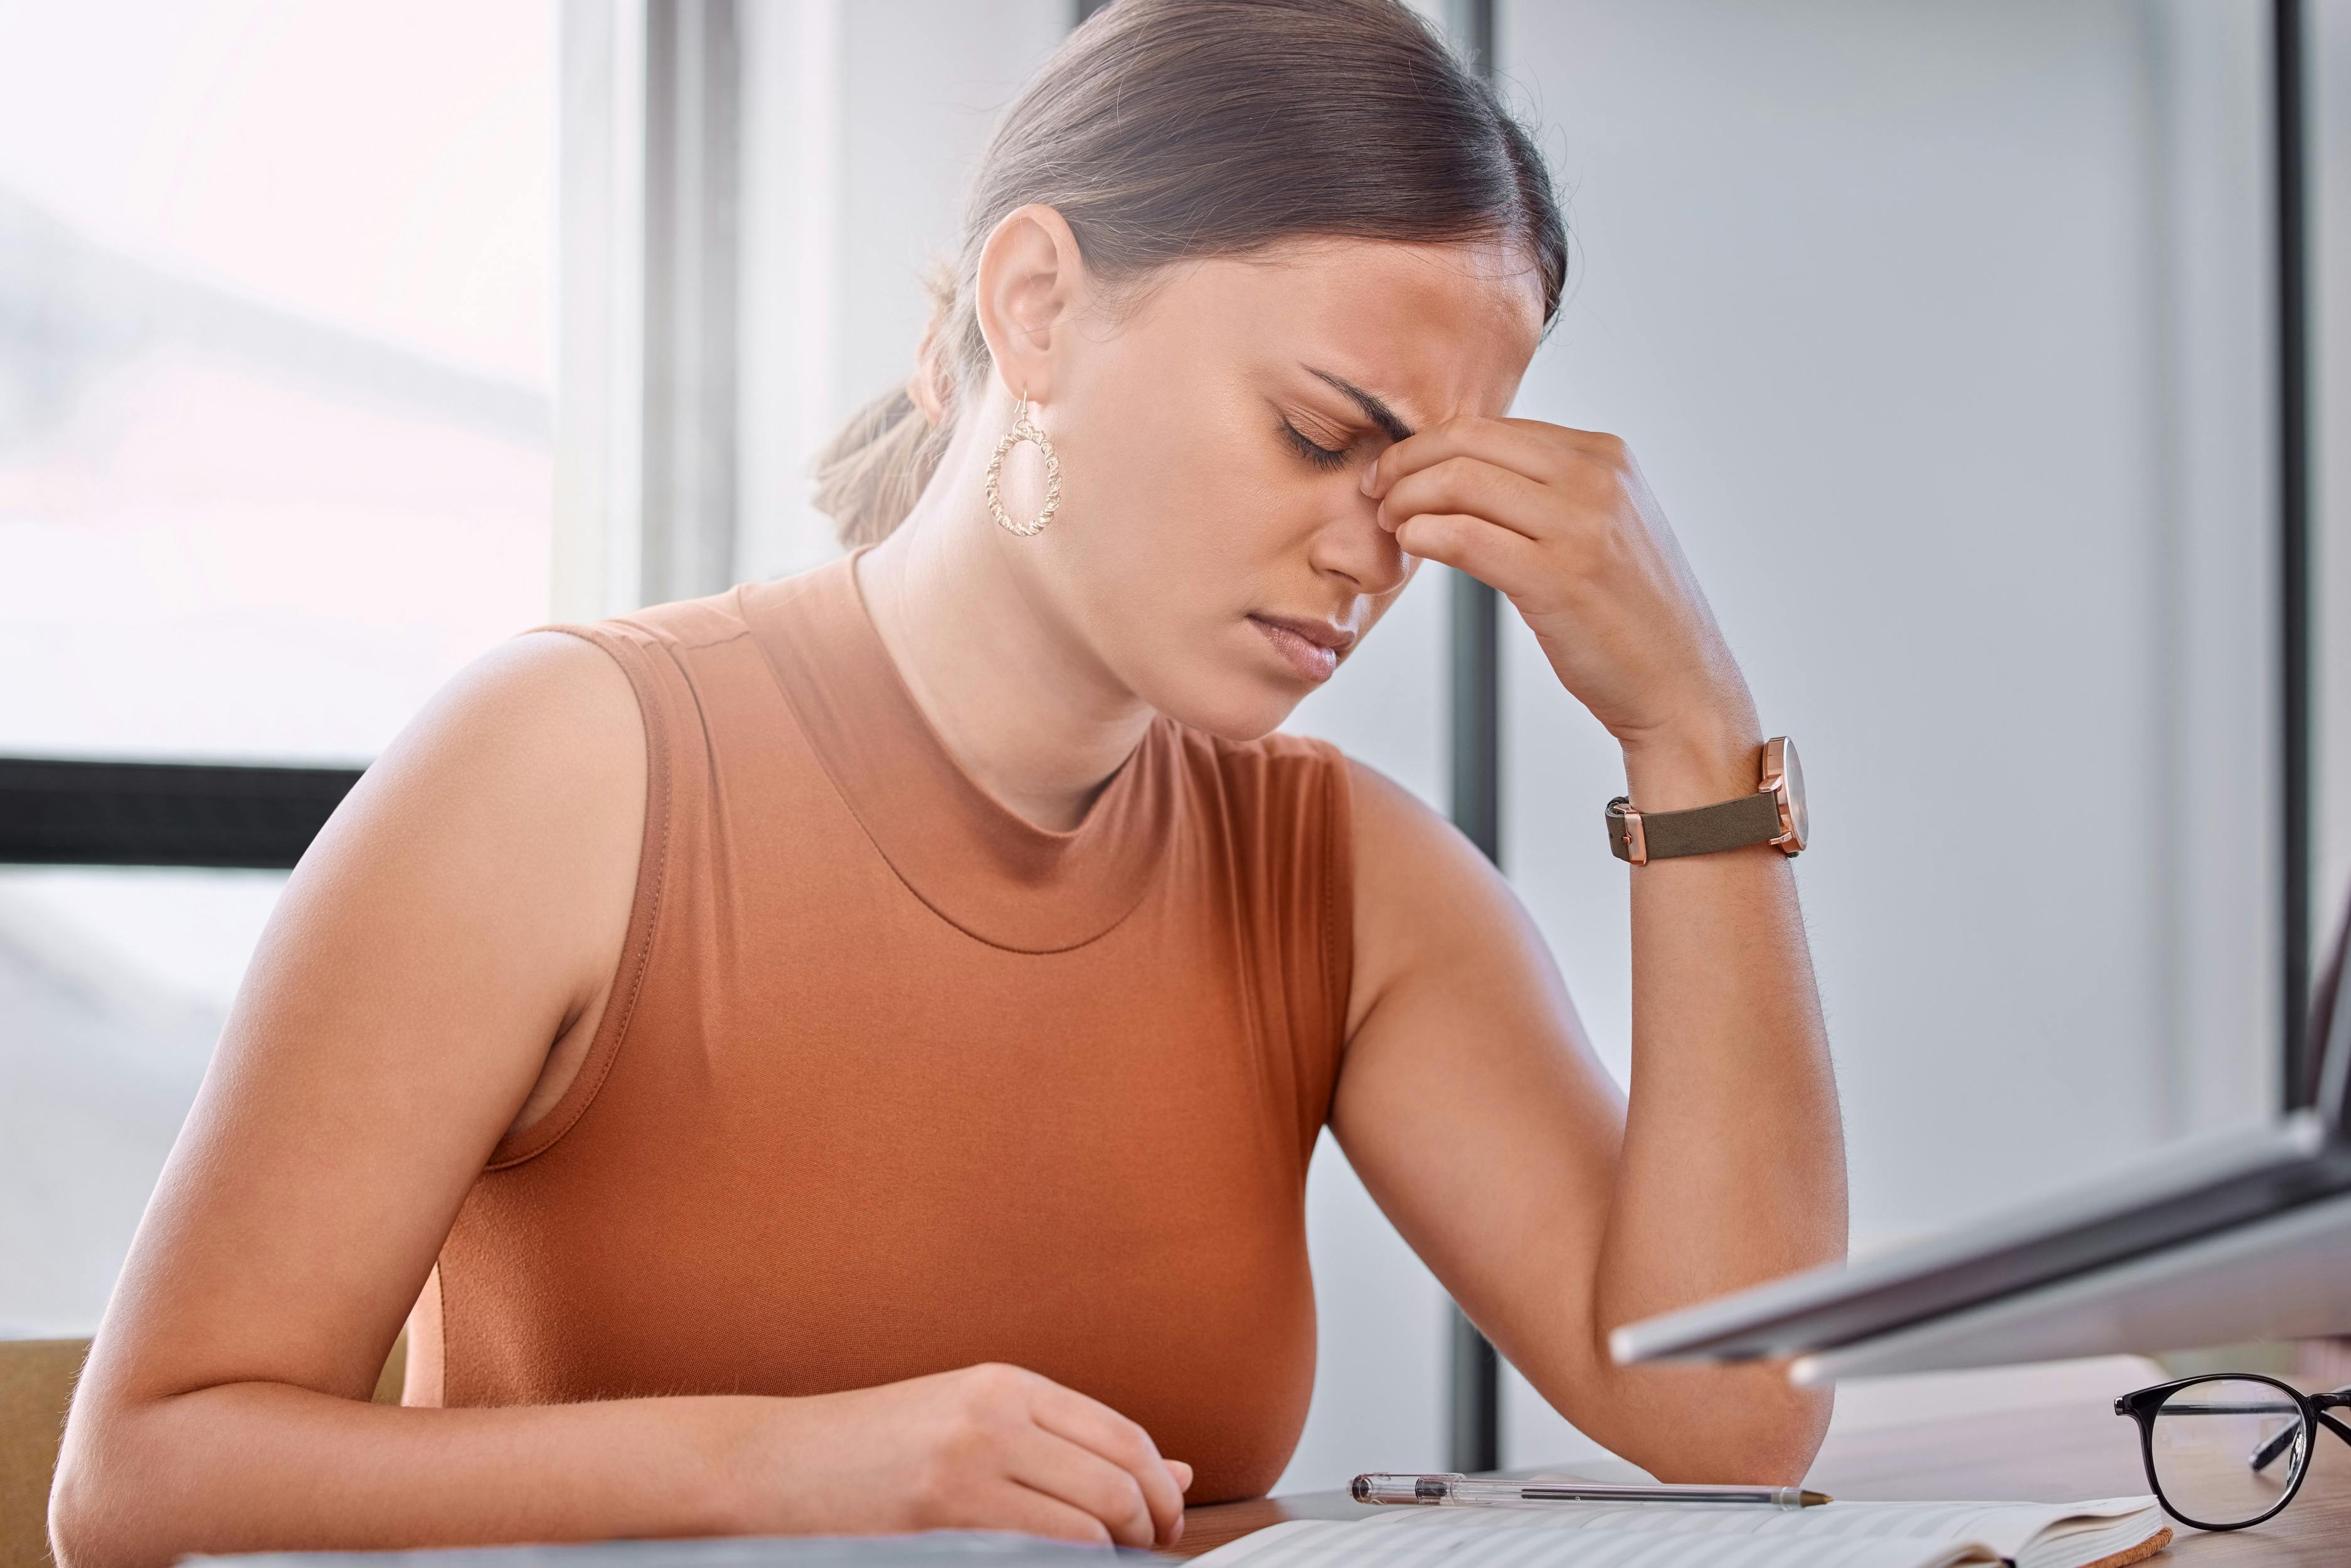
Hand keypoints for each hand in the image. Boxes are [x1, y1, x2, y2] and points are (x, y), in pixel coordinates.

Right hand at [732, 1362, 1193, 1548]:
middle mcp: (993, 1417)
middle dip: (1149, 1533)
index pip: (1125, 1437)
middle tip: (1144, 1557)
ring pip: (1091, 1529)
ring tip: (1100, 1567)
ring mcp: (966, 1470)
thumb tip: (1173, 1472)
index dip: (1161, 1491)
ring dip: (1112, 1559)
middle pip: (1120, 1485)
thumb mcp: (971, 1422)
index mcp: (1005, 1384)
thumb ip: (1067, 1443)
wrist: (768, 1467)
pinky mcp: (941, 1522)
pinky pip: (1044, 1556)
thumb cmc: (867, 1451)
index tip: (1165, 1523)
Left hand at [1362, 419, 1760, 792]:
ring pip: (1459, 482)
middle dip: (1406, 462)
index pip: (1493, 426)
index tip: (1397, 470)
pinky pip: (1465, 537)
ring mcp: (1580, 525)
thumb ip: (1550, 489)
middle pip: (1468, 442)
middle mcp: (1596, 478)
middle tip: (1376, 491)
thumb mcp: (1604, 525)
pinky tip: (1412, 546)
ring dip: (1406, 500)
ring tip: (1390, 524)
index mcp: (1605, 455)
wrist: (1680, 684)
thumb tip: (1464, 470)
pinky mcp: (1557, 578)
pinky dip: (1424, 535)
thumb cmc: (1630, 614)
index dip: (1429, 444)